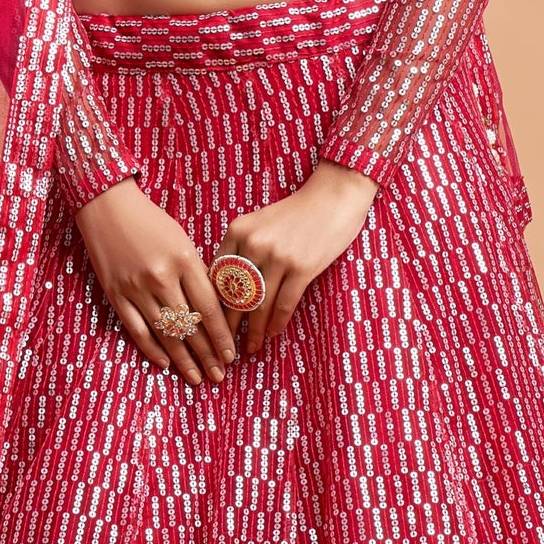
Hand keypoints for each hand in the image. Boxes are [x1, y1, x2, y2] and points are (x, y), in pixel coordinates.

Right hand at [72, 176, 239, 385]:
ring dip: (183, 359)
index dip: (222, 335)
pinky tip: (165, 364)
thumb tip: (213, 313)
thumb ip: (196, 274)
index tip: (232, 355)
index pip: (209, 307)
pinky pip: (137, 330)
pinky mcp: (116, 294)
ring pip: (165, 333)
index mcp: (184, 259)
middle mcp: (161, 276)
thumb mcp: (182, 241)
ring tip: (197, 378)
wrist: (107, 207)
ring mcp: (136, 288)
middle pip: (189, 325)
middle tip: (219, 375)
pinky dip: (151, 349)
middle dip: (207, 354)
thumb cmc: (152, 223)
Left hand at [212, 159, 379, 358]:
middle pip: (234, 295)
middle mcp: (253, 244)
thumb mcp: (259, 223)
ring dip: (254, 331)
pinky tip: (273, 334)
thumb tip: (228, 290)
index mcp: (237, 231)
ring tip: (250, 347)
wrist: (334, 196)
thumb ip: (241, 250)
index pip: (217, 277)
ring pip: (259, 305)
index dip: (212, 305)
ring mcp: (278, 256)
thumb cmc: (296, 212)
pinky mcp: (302, 267)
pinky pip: (284, 304)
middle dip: (228, 326)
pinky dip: (277, 323)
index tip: (210, 325)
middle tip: (223, 348)